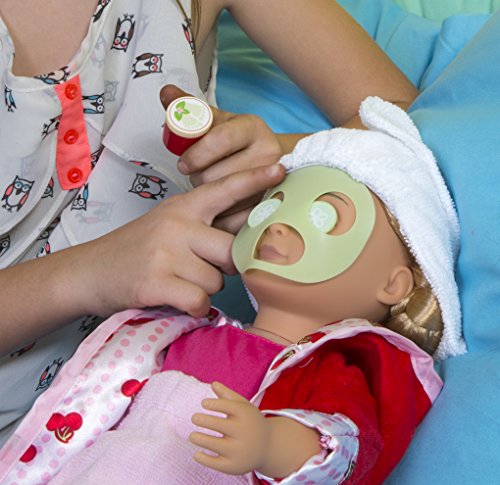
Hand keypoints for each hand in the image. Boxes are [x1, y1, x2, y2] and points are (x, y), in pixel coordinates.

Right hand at [78, 164, 283, 318]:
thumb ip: (206, 227)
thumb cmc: (138, 250)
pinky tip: (175, 298)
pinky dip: (193, 307)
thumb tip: (249, 235)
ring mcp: (166, 252)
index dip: (254, 179)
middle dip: (225, 266)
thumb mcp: (170, 225)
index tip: (281, 169)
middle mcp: (177, 224)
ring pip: (217, 281)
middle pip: (232, 250)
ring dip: (204, 288)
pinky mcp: (156, 282)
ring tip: (177, 281)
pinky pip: (200, 301)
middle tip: (201, 267)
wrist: (91, 271)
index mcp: (183, 207)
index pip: (224, 189)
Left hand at [160, 85, 288, 231]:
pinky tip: (220, 201)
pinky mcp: (269, 202)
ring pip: (224, 197)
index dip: (196, 154)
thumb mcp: (215, 121)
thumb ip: (188, 108)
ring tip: (213, 183)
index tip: (184, 164)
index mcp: (252, 127)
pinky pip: (234, 215)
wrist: (269, 159)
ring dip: (209, 195)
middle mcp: (268, 151)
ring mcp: (272, 179)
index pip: (219, 139)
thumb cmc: (236, 141)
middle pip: (217, 174)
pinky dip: (220, 212)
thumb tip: (166, 93)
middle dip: (199, 177)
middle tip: (200, 174)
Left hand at [190, 382, 269, 474]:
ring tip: (192, 436)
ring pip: (215, 445)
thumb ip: (228, 395)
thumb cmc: (250, 421)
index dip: (213, 404)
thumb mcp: (243, 406)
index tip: (204, 403)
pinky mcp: (234, 466)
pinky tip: (197, 454)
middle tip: (194, 418)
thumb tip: (213, 383)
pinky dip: (204, 459)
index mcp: (246, 415)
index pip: (227, 406)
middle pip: (220, 425)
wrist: (268, 446)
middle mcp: (244, 432)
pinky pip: (216, 464)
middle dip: (203, 420)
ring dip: (200, 439)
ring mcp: (239, 450)